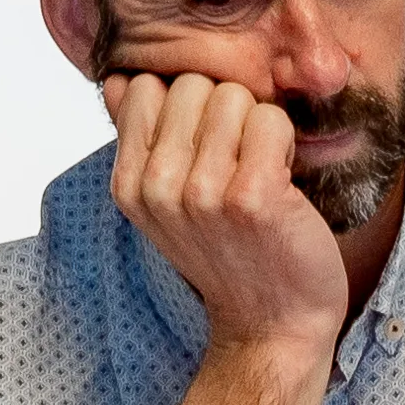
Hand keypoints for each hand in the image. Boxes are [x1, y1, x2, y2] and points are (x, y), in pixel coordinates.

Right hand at [105, 72, 351, 364]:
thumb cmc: (228, 254)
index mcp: (128, 184)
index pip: (144, 87)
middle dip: (223, 109)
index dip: (184, 104)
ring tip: (259, 170)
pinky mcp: (250, 197)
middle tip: (238, 160)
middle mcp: (155, 187)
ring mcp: (201, 193)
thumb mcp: (166, 201)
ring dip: (257, 125)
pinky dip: (285, 140)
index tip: (205, 145)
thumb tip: (119, 80)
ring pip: (233, 95)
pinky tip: (283, 178)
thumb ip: (141, 139)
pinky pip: (270, 119)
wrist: (271, 324)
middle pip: (192, 83)